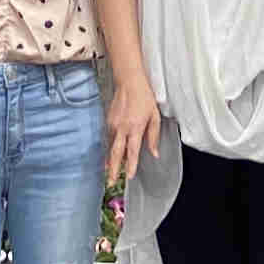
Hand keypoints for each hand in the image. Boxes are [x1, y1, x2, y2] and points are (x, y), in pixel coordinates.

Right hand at [105, 76, 160, 191]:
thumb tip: (154, 153)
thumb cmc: (144, 98)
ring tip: (110, 172)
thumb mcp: (154, 116)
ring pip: (111, 147)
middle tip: (111, 182)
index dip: (131, 165)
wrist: (129, 82)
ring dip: (111, 160)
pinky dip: (110, 148)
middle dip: (113, 169)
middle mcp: (122, 128)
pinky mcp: (108, 121)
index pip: (133, 151)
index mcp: (135, 127)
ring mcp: (113, 125)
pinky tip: (111, 155)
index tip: (129, 176)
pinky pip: (109, 138)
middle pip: (116, 153)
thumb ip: (154, 136)